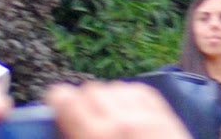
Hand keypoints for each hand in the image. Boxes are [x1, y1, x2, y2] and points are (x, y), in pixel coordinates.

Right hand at [46, 82, 191, 138]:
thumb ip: (75, 137)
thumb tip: (65, 130)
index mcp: (95, 137)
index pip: (66, 100)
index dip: (58, 100)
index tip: (57, 105)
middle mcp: (119, 122)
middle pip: (90, 89)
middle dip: (83, 102)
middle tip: (83, 119)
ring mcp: (144, 116)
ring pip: (114, 87)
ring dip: (107, 99)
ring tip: (108, 118)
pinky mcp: (164, 115)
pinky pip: (138, 91)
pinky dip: (129, 98)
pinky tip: (127, 113)